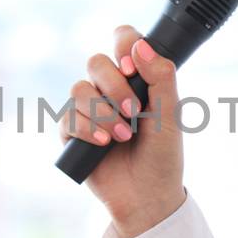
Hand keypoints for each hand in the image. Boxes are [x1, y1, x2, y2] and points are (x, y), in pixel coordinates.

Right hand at [57, 25, 185, 237]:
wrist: (147, 197)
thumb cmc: (162, 156)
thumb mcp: (170, 115)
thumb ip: (161, 77)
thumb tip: (140, 47)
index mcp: (136, 78)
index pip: (122, 40)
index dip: (123, 45)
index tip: (132, 68)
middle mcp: (109, 89)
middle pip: (96, 62)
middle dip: (114, 86)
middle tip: (134, 112)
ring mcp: (89, 110)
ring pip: (79, 88)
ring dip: (102, 113)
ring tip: (123, 136)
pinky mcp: (72, 132)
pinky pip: (67, 116)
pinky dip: (86, 128)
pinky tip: (103, 143)